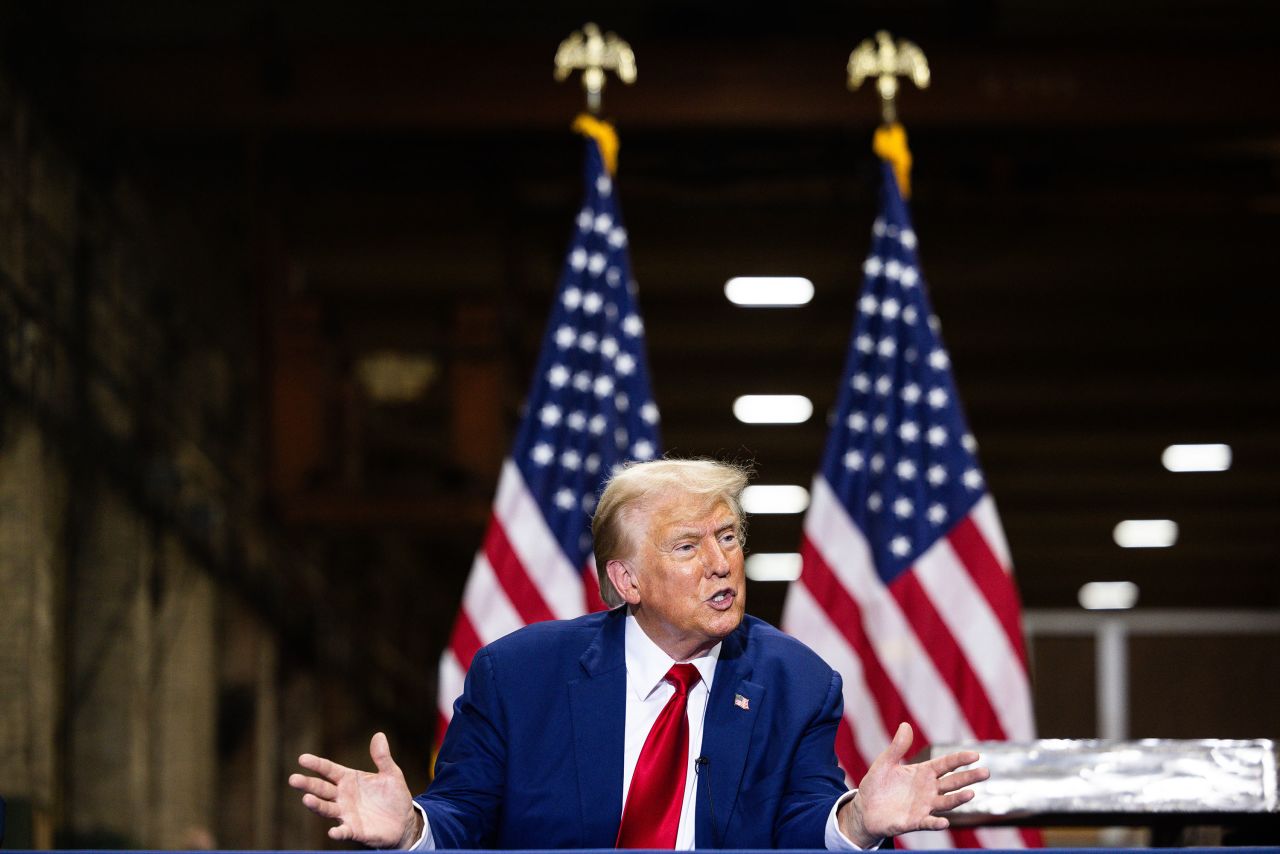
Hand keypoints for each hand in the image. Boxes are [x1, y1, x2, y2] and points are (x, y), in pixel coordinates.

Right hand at [289, 732, 421, 847]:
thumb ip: (382, 757)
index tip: (302, 758)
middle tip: (293, 779)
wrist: (404, 822)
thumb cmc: (393, 796)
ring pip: (327, 808)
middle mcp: (343, 796)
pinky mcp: (354, 830)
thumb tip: (379, 735)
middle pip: (321, 788)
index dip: (316, 764)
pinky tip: (333, 831)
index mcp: (349, 779)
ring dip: (316, 805)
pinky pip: (344, 831)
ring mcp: (346, 814)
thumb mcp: (391, 774)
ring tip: (306, 799)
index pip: (329, 770)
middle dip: (308, 784)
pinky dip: (338, 832)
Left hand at [838, 722, 987, 846]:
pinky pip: (928, 823)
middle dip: (969, 777)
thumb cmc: (877, 784)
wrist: (865, 808)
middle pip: (952, 782)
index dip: (960, 759)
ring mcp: (924, 806)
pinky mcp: (914, 822)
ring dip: (958, 799)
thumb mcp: (885, 762)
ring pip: (946, 802)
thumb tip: (905, 725)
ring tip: (971, 794)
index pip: (946, 764)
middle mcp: (928, 790)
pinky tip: (944, 822)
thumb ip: (897, 747)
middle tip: (986, 772)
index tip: (976, 754)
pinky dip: (936, 823)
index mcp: (923, 772)